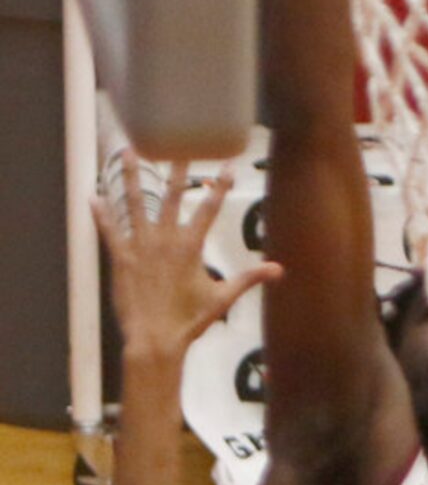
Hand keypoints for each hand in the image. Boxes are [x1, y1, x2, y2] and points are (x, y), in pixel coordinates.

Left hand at [92, 153, 281, 361]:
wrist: (155, 339)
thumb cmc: (189, 320)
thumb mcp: (222, 298)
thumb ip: (249, 278)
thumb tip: (278, 270)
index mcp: (191, 246)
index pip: (210, 208)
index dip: (221, 186)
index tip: (228, 165)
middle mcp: (165, 239)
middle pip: (173, 195)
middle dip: (177, 168)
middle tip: (179, 145)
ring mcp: (141, 246)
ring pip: (136, 203)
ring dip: (133, 177)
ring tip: (129, 152)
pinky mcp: (121, 258)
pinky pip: (109, 230)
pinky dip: (101, 213)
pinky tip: (94, 196)